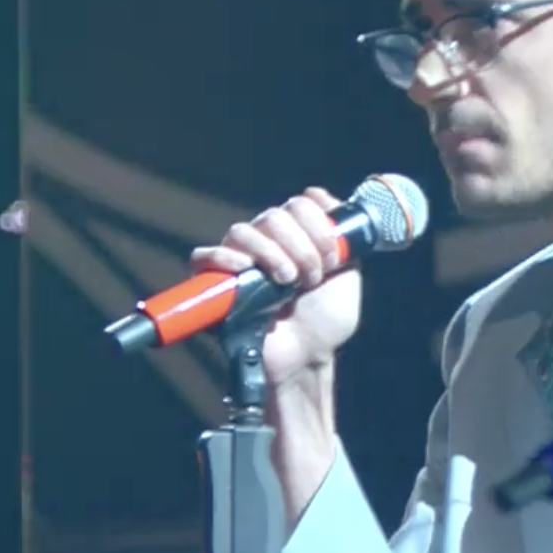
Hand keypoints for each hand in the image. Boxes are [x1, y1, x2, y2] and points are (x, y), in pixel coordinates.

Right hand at [188, 187, 360, 392]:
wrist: (307, 356)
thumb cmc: (326, 319)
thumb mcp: (347, 270)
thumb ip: (342, 234)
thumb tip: (322, 196)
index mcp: (296, 236)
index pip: (299, 204)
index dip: (318, 224)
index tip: (333, 257)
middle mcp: (266, 243)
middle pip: (274, 215)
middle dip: (301, 244)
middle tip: (312, 276)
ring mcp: (240, 261)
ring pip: (244, 231)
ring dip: (272, 252)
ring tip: (288, 282)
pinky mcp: (216, 284)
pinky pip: (205, 256)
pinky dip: (224, 257)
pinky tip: (245, 269)